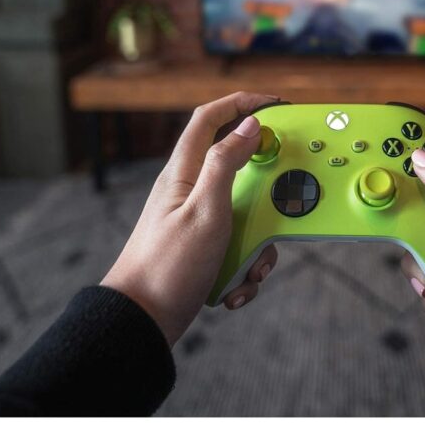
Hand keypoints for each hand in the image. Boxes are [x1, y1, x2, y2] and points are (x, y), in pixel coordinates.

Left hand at [102, 92, 280, 345]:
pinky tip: (236, 287)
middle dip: (267, 194)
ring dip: (259, 243)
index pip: (210, 118)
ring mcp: (199, 220)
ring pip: (247, 214)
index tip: (276, 105)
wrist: (142, 321)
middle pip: (240, 171)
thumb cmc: (167, 265)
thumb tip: (250, 125)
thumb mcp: (206, 210)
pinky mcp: (206, 247)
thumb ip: (226, 163)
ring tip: (250, 269)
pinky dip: (246, 267)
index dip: (242, 103)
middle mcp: (191, 191)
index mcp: (185, 172)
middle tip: (282, 207)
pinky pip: (240, 245)